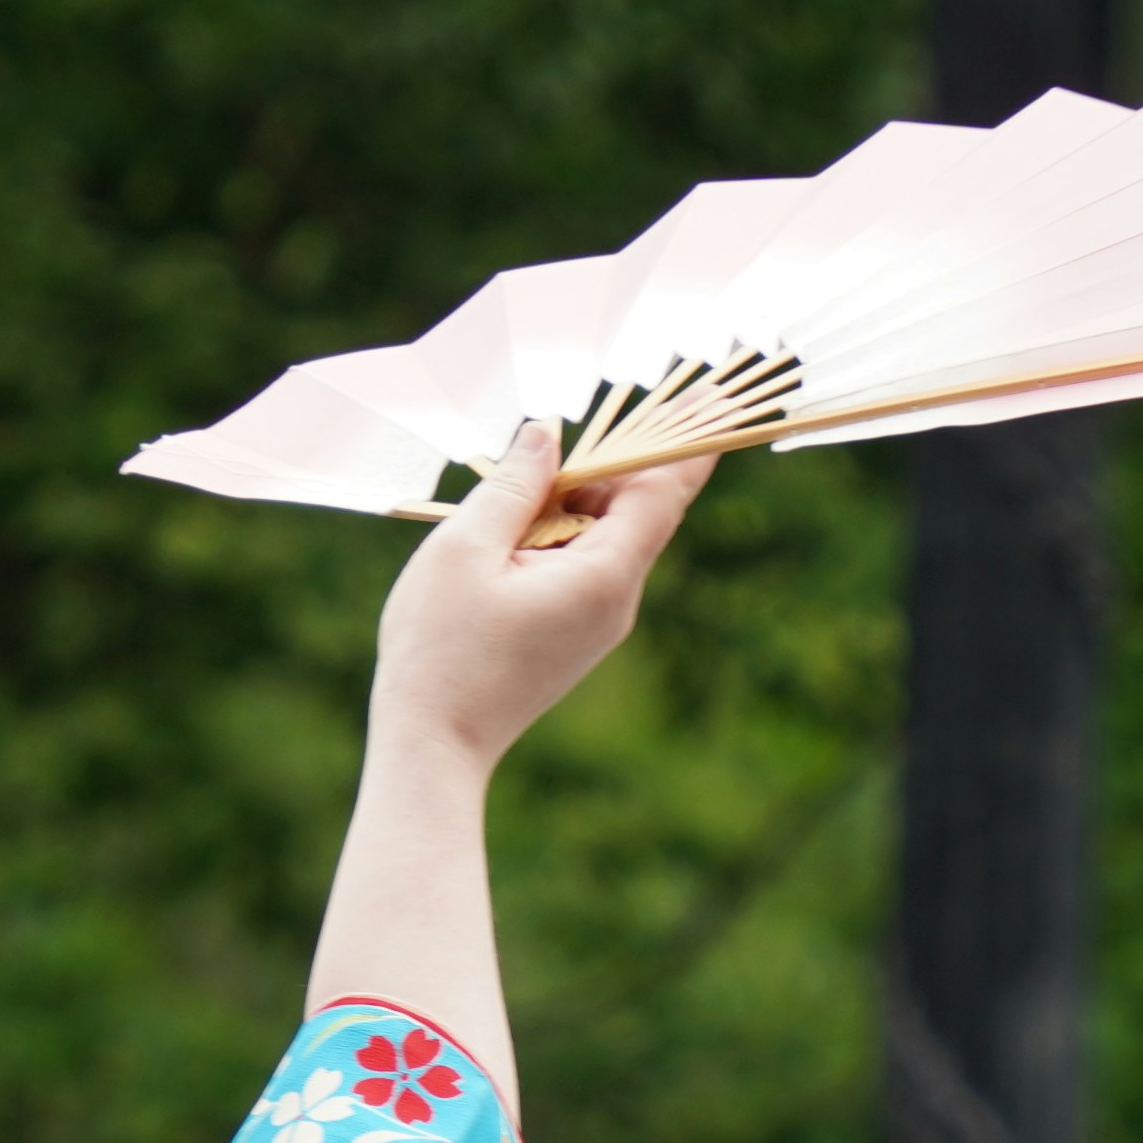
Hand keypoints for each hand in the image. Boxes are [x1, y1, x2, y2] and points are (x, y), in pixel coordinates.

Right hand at [369, 423, 702, 774]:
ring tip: (506, 502)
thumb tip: (547, 434)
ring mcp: (600, 621)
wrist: (431, 747)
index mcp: (604, 574)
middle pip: (635, 506)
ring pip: (605, 535)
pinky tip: (504, 541)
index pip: (665, 489)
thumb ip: (514, 484)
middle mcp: (618, 599)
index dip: (686, 436)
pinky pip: (583, 565)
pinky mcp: (577, 635)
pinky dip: (556, 536)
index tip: (711, 395)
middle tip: (549, 443)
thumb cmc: (440, 651)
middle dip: (601, 462)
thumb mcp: (465, 549)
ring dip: (567, 501)